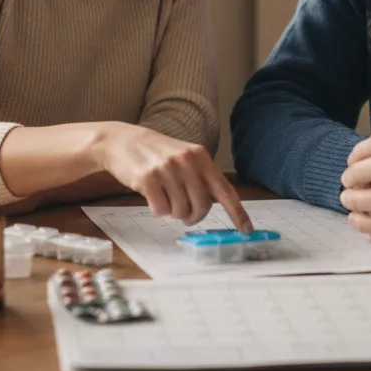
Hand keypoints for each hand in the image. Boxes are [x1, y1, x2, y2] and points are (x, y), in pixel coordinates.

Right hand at [95, 124, 252, 233]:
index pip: (225, 190)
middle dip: (194, 216)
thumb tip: (216, 204)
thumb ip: (201, 177)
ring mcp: (167, 169)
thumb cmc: (157, 154)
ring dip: (173, 212)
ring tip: (165, 197)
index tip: (247, 230)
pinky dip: (158, 210)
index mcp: (201, 157)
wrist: (123, 141)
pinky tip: (152, 196)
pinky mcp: (148, 179)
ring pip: (181, 211)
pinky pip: (161, 210)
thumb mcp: (184, 157)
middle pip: (202, 207)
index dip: (237, 212)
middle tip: (185, 213)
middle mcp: (187, 162)